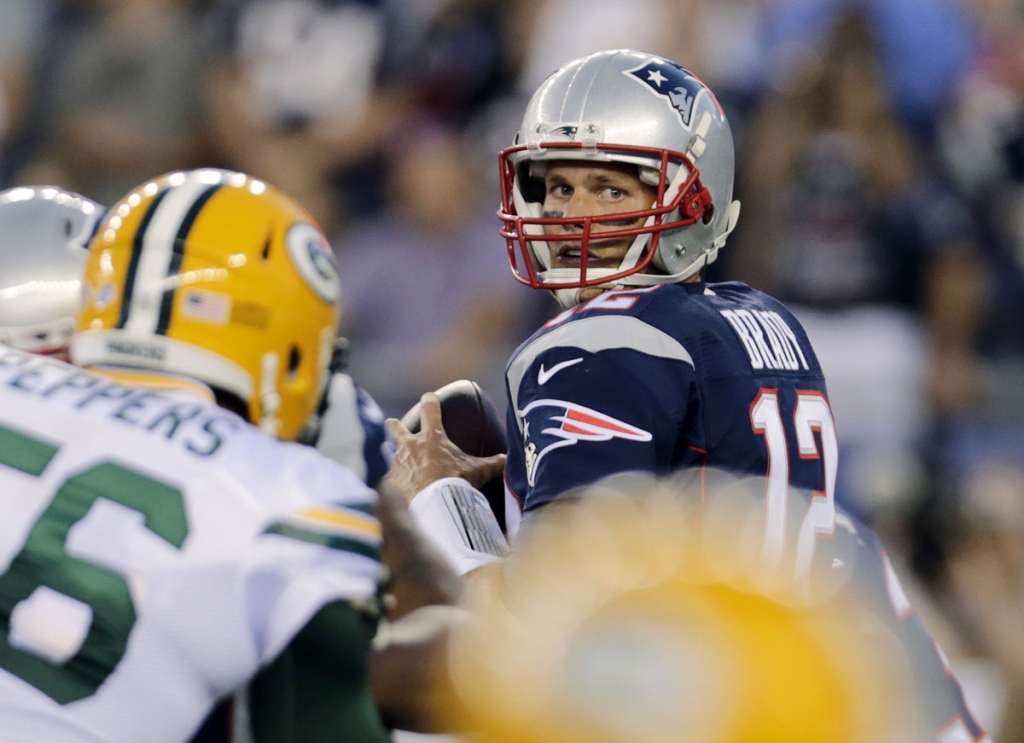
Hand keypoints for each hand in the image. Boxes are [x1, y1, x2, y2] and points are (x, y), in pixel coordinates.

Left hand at [385, 392, 505, 502]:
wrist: (431, 504)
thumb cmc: (454, 483)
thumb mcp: (477, 472)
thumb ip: (493, 464)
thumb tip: (508, 460)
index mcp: (432, 437)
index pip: (430, 408)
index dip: (430, 400)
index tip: (429, 397)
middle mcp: (409, 445)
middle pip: (396, 427)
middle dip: (395, 425)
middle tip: (394, 424)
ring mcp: (395, 462)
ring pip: (383, 449)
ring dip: (384, 450)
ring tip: (381, 454)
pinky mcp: (386, 480)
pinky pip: (380, 475)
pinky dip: (381, 478)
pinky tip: (380, 485)